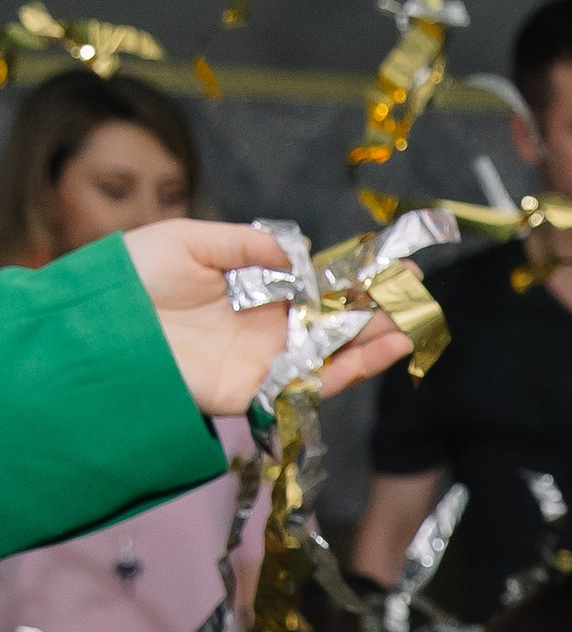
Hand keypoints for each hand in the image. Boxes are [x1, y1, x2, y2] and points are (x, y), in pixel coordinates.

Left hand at [121, 220, 410, 415]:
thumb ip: (246, 245)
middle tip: (416, 291)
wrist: (94, 330)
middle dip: (378, 307)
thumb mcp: (189, 240)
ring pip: (333, 354)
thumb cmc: (131, 280)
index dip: (355, 276)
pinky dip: (353, 369)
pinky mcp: (256, 391)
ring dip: (376, 340)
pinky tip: (383, 347)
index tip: (393, 262)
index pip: (315, 286)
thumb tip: (300, 254)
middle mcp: (264, 329)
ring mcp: (263, 361)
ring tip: (412, 321)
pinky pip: (313, 383)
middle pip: (333, 322)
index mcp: (251, 292)